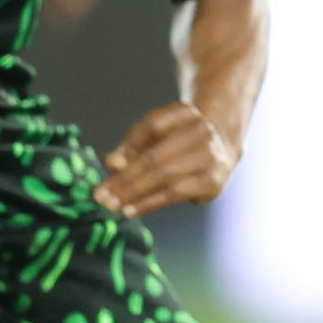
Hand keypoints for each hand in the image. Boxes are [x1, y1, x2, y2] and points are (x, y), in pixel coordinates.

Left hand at [95, 102, 237, 216]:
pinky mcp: (213, 181)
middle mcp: (201, 131)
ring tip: (112, 205)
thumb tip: (112, 163)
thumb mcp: (156, 136)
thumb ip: (132, 147)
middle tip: (100, 196)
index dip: (130, 146)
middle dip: (124, 179)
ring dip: (134, 193)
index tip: (109, 165)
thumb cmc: (179, 142)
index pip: (153, 126)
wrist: (222, 149)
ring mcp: (210, 156)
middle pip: (155, 156)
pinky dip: (150, 203)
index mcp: (185, 112)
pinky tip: (131, 210)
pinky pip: (174, 194)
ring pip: (164, 177)